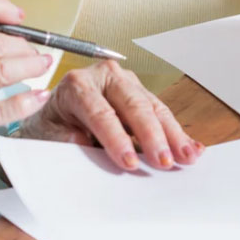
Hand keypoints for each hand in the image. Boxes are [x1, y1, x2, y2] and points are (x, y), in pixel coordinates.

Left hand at [19, 60, 203, 171]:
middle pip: (133, 105)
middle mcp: (104, 77)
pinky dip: (176, 131)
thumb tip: (84, 144)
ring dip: (172, 134)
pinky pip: (160, 112)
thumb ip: (65, 139)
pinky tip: (191, 146)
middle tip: (164, 161)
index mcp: (77, 84)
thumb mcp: (48, 135)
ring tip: (187, 156)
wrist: (51, 117)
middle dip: (152, 135)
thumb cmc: (50, 126)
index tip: (128, 162)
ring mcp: (125, 82)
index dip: (116, 139)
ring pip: (153, 107)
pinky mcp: (139, 92)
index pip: (100, 112)